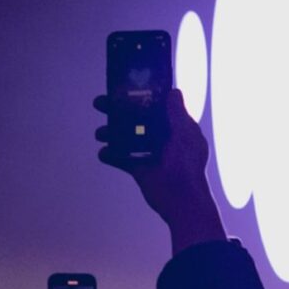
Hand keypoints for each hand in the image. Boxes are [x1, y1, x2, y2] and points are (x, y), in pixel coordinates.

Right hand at [94, 90, 224, 253]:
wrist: (182, 200)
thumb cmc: (188, 166)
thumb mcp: (185, 134)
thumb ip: (177, 114)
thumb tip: (174, 92)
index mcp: (175, 128)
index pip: (156, 107)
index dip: (140, 98)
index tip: (123, 88)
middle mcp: (163, 139)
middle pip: (137, 120)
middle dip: (118, 112)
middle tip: (100, 103)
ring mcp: (151, 154)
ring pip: (127, 138)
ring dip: (111, 133)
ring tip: (100, 132)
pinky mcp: (141, 170)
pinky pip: (123, 160)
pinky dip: (111, 155)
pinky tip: (103, 152)